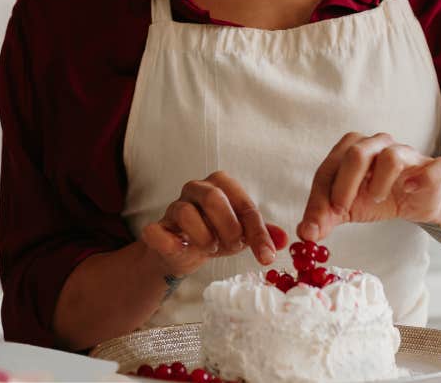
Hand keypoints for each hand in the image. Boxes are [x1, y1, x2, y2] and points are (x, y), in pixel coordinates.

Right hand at [139, 171, 288, 277]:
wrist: (184, 251)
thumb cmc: (217, 235)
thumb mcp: (243, 233)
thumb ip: (263, 234)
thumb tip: (284, 240)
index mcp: (222, 184)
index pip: (245, 206)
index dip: (258, 234)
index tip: (267, 257)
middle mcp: (197, 188)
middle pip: (214, 199)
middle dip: (229, 229)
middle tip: (233, 246)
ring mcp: (174, 205)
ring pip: (186, 213)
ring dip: (204, 237)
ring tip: (211, 248)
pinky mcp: (157, 226)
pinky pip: (155, 230)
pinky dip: (167, 241)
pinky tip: (180, 249)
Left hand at [297, 132, 440, 241]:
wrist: (416, 202)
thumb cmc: (377, 197)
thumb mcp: (346, 209)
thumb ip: (324, 218)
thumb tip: (305, 235)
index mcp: (352, 149)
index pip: (330, 166)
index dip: (320, 195)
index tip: (318, 222)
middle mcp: (378, 144)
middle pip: (357, 152)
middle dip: (345, 183)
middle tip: (341, 211)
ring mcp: (407, 153)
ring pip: (392, 155)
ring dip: (380, 180)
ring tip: (376, 198)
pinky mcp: (433, 168)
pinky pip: (435, 166)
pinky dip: (423, 177)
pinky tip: (410, 190)